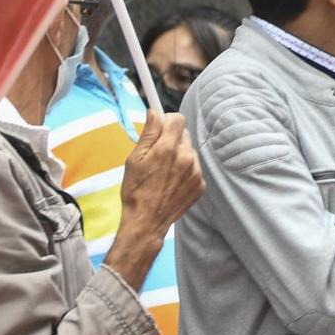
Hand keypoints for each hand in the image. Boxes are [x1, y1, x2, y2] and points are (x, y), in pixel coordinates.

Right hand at [114, 112, 203, 249]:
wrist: (146, 222)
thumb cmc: (136, 191)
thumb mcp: (134, 160)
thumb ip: (148, 133)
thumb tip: (155, 112)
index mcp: (168, 148)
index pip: (177, 119)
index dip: (166, 122)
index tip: (159, 130)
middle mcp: (186, 157)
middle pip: (184, 134)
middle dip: (171, 140)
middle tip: (157, 156)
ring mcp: (195, 172)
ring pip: (189, 151)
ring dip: (179, 156)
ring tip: (164, 173)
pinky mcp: (200, 184)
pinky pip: (194, 168)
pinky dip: (185, 171)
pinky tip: (171, 183)